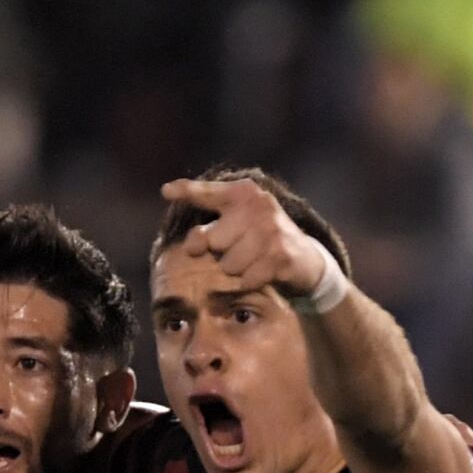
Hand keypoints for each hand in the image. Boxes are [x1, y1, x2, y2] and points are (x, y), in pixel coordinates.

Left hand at [159, 176, 335, 303]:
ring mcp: (271, 230)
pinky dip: (251, 281)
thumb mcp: (237, 223)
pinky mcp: (281, 255)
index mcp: (244, 193)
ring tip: (254, 260)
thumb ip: (209, 228)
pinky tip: (264, 272)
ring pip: (228, 265)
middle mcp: (258, 206)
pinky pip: (245, 279)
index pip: (208, 193)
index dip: (187, 191)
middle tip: (241, 248)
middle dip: (221, 253)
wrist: (305, 257)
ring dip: (237, 270)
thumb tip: (190, 243)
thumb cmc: (260, 239)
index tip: (167, 191)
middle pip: (212, 242)